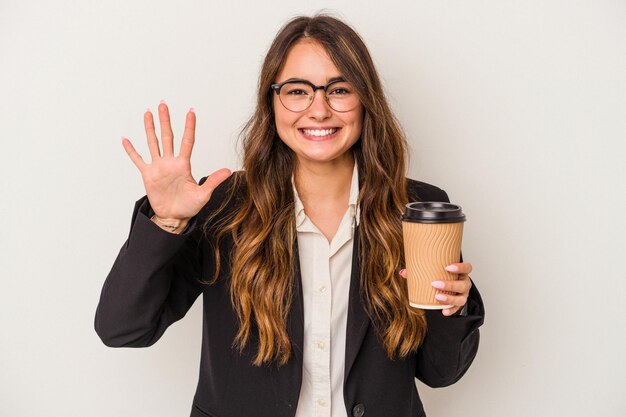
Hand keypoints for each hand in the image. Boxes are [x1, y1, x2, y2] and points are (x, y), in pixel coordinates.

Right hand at [122, 102, 231, 221]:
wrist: (174, 217)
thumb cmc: (189, 206)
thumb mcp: (203, 194)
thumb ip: (213, 181)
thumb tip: (228, 171)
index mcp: (184, 165)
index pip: (187, 141)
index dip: (189, 126)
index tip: (191, 111)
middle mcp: (170, 162)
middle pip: (167, 136)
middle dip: (165, 120)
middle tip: (163, 103)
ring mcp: (158, 167)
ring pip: (153, 143)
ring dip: (149, 128)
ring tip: (148, 113)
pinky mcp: (148, 174)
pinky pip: (138, 160)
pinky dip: (131, 150)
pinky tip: (126, 139)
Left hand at [399, 262, 472, 315]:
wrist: (449, 287)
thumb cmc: (441, 276)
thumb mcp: (434, 272)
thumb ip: (419, 271)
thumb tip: (403, 273)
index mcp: (461, 273)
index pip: (467, 268)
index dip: (460, 267)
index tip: (447, 267)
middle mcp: (465, 284)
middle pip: (463, 284)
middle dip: (450, 284)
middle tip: (435, 284)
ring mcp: (463, 295)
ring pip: (461, 298)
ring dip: (449, 298)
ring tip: (437, 297)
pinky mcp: (459, 304)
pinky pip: (457, 309)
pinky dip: (450, 310)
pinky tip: (444, 311)